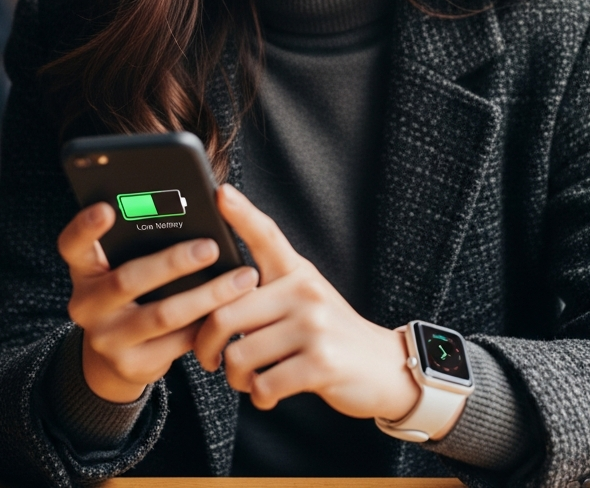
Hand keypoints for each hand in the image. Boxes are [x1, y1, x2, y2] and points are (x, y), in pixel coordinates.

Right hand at [58, 202, 259, 402]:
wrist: (119, 354)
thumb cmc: (135, 289)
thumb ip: (144, 240)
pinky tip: (237, 307)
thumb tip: (195, 207)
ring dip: (209, 295)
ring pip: (163, 315)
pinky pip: (180, 342)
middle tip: (211, 247)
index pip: (72, 245)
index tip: (107, 207)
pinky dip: (211, 322)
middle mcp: (87, 306)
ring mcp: (107, 340)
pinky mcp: (133, 366)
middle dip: (174, 262)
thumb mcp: (125, 264)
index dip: (85, 226)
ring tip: (243, 277)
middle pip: (128, 280)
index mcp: (84, 270)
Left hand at [194, 185, 419, 420]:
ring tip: (246, 379)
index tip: (220, 193)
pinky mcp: (321, 363)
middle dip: (206, 344)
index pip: (266, 235)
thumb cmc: (329, 332)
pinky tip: (268, 392)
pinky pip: (264, 385)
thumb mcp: (306, 297)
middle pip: (227, 313)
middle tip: (210, 358)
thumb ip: (268, 290)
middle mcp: (305, 291)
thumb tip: (213, 295)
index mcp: (297, 271)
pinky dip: (258, 396)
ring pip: (240, 355)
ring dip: (235, 378)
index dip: (241, 214)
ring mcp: (314, 325)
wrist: (383, 366)